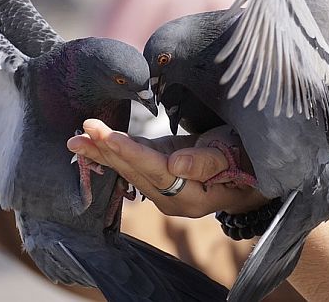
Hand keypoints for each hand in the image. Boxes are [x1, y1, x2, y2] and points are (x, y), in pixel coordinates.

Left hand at [67, 119, 266, 217]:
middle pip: (136, 172)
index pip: (155, 171)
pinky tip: (91, 144)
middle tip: (82, 130)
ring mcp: (164, 189)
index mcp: (192, 197)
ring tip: (77, 138)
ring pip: (129, 169)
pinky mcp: (160, 174)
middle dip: (108, 150)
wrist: (251, 170)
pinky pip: (133, 164)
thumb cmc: (248, 159)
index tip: (106, 136)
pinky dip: (112, 153)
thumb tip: (175, 166)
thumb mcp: (233, 155)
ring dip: (102, 153)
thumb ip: (205, 163)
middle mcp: (172, 199)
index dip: (130, 153)